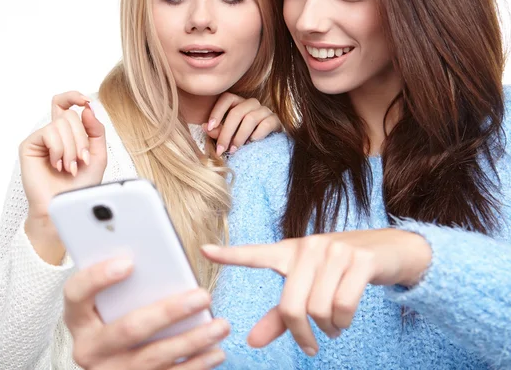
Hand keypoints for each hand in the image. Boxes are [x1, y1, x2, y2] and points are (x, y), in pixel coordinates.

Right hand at [20, 91, 106, 251]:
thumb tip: (87, 108)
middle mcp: (52, 133)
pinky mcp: (29, 145)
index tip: (86, 101)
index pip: (65, 104)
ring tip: (70, 167)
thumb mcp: (98, 155)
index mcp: (68, 133)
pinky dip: (59, 150)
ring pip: (62, 124)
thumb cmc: (80, 185)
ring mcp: (40, 138)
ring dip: (71, 148)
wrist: (65, 206)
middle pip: (70, 115)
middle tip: (82, 161)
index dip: (74, 97)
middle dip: (82, 139)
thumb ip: (96, 130)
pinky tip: (57, 166)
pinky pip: (49, 133)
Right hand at [64, 257, 228, 369]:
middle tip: (202, 296)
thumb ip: (125, 278)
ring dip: (193, 340)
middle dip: (170, 312)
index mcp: (79, 318)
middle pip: (129, 328)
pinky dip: (196, 365)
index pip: (77, 293)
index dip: (99, 277)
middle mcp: (90, 348)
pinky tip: (216, 351)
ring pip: (154, 357)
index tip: (128, 262)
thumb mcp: (110, 298)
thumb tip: (153, 250)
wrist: (112, 363)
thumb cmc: (117, 314)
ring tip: (221, 325)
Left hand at [202, 229, 431, 355]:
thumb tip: (252, 342)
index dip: (230, 255)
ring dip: (328, 329)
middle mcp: (308, 247)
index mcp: (289, 252)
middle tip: (311, 345)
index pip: (255, 254)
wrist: (388, 250)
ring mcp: (334, 251)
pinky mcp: (359, 259)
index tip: (203, 250)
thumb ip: (280, 316)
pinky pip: (343, 306)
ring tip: (333, 326)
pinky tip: (344, 320)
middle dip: (301, 334)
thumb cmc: (340, 271)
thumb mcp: (308, 288)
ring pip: (318, 309)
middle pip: (291, 306)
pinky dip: (343, 323)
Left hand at [204, 93, 281, 156]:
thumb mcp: (228, 135)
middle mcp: (252, 103)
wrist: (267, 146)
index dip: (217, 112)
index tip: (209, 127)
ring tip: (234, 149)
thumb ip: (217, 131)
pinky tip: (252, 143)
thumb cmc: (243, 138)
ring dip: (240, 136)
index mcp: (238, 103)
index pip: (227, 98)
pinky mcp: (275, 120)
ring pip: (250, 118)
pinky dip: (257, 134)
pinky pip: (266, 124)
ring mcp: (265, 111)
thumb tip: (205, 127)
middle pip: (237, 112)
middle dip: (226, 132)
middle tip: (221, 149)